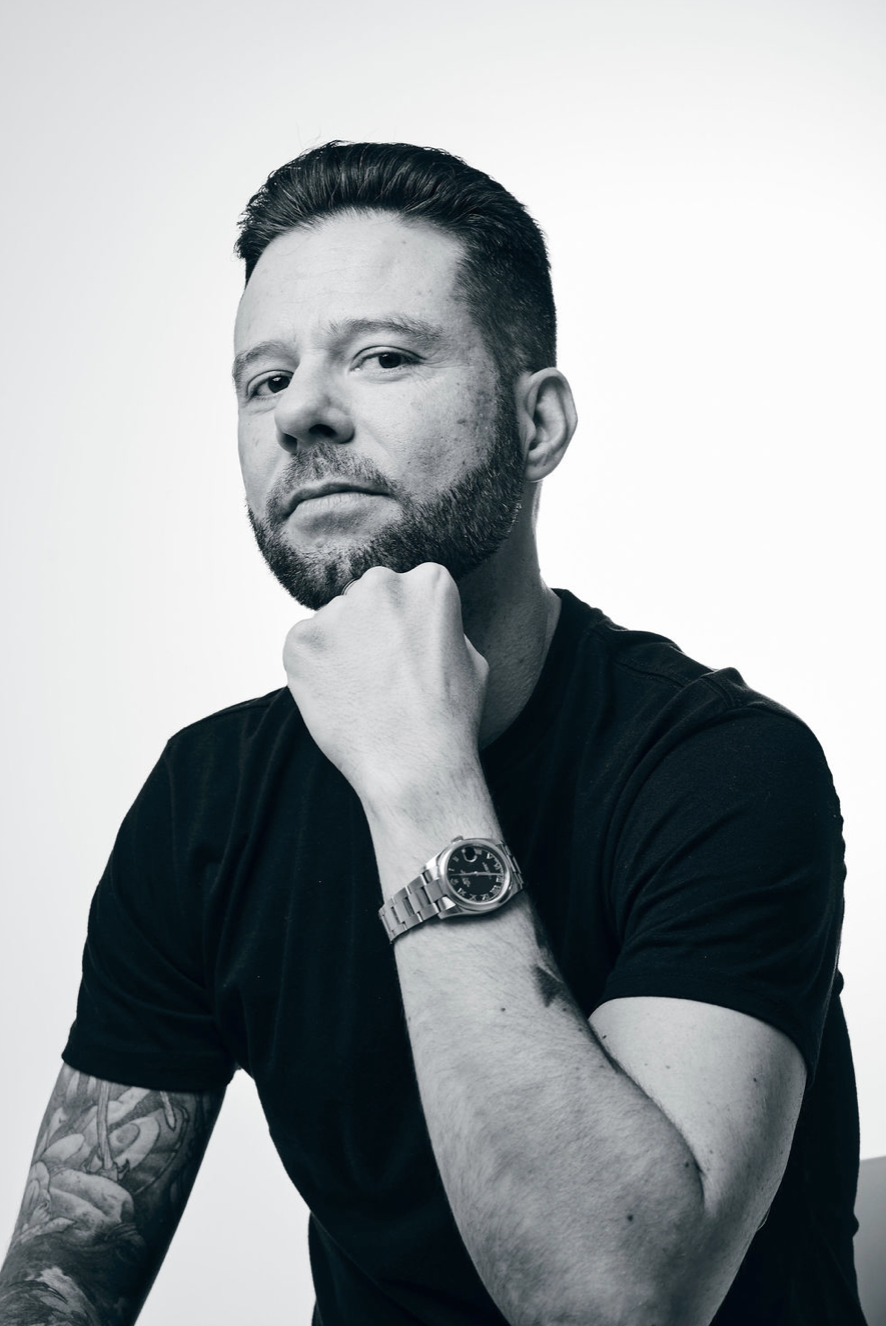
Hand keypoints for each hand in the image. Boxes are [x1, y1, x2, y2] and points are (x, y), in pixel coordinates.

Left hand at [283, 564, 488, 809]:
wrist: (414, 765)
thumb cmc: (448, 719)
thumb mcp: (472, 659)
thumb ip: (441, 625)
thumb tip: (420, 620)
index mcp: (429, 582)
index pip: (410, 588)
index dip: (409, 625)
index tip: (410, 654)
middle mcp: (381, 585)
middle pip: (368, 596)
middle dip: (372, 626)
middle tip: (383, 674)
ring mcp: (337, 611)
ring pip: (335, 621)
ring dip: (342, 647)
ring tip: (362, 692)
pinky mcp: (301, 641)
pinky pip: (305, 646)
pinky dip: (315, 669)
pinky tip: (339, 697)